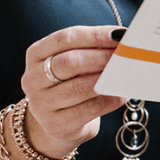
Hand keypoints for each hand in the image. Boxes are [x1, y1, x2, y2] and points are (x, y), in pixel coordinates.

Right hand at [20, 25, 127, 157]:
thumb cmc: (70, 85)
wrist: (59, 122)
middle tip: (125, 57)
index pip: (65, 39)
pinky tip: (122, 95)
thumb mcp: (73, 64)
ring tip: (126, 75)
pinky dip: (110, 100)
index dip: (95, 35)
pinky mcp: (56, 124)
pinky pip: (89, 109)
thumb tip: (123, 41)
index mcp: (36, 54)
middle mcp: (33, 78)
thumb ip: (92, 51)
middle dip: (102, 57)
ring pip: (79, 87)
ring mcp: (41, 103)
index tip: (120, 35)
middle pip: (70, 62)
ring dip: (107, 79)